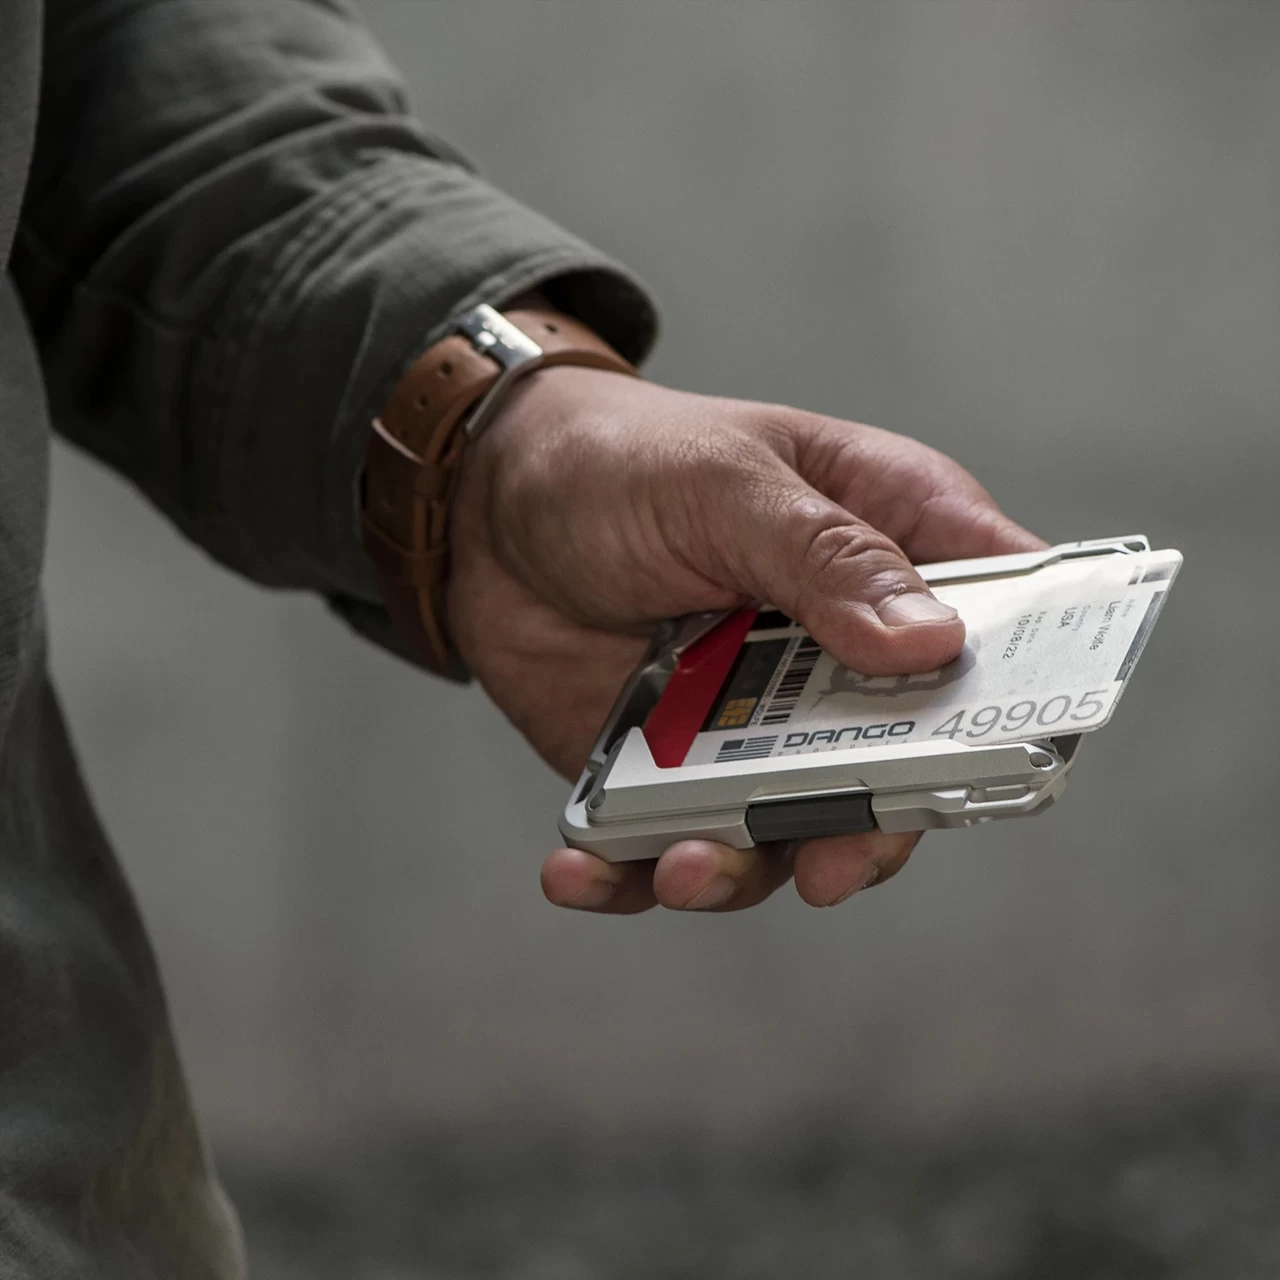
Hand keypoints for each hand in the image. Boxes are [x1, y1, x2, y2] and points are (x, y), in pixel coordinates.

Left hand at [447, 364, 1045, 913]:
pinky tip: (577, 870)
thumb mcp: (724, 481)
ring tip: (681, 868)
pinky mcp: (669, 768)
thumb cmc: (619, 461)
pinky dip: (627, 874)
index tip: (1011, 759)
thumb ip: (824, 553)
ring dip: (744, 868)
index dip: (1025, 694)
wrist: (485, 502)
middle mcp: (835, 652)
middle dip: (874, 827)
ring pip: (788, 830)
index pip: (1001, 627)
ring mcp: (753, 722)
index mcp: (885, 547)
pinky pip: (667, 844)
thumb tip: (934, 641)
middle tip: (833, 865)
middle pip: (905, 764)